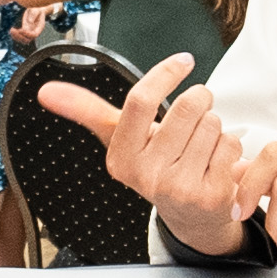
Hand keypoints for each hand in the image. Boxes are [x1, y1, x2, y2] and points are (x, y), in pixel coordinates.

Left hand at [11, 0, 51, 41]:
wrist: (36, 11)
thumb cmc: (37, 10)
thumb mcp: (36, 10)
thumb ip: (33, 15)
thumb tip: (29, 22)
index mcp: (39, 27)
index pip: (34, 35)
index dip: (27, 34)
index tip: (21, 29)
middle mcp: (34, 32)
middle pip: (28, 40)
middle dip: (20, 36)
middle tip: (13, 30)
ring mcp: (29, 33)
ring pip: (23, 40)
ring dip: (16, 37)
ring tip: (11, 31)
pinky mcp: (24, 32)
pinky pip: (20, 37)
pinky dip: (15, 36)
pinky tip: (11, 31)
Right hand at [38, 51, 249, 253]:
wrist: (191, 216)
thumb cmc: (158, 167)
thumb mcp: (121, 140)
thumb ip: (87, 110)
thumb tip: (47, 91)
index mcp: (121, 158)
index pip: (140, 100)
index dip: (165, 74)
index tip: (183, 61)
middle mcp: (147, 176)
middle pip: (186, 106)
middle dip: (199, 101)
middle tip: (194, 117)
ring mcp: (179, 188)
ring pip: (213, 123)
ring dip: (215, 127)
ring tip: (203, 146)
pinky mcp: (211, 196)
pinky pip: (230, 144)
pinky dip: (230, 147)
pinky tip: (218, 163)